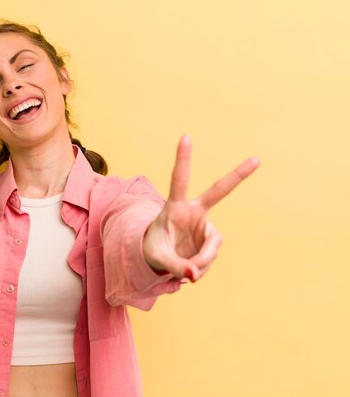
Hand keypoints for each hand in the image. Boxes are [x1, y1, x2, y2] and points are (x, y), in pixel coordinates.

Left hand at [142, 135, 259, 281]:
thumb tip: (194, 275)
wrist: (159, 257)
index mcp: (175, 206)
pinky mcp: (211, 240)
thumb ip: (174, 266)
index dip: (183, 159)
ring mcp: (205, 225)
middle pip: (218, 191)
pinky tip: (191, 272)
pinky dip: (201, 269)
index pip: (179, 180)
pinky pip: (209, 259)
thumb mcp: (156, 258)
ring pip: (211, 248)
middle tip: (257, 158)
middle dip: (238, 175)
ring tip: (184, 272)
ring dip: (199, 264)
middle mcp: (194, 211)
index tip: (186, 136)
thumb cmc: (153, 249)